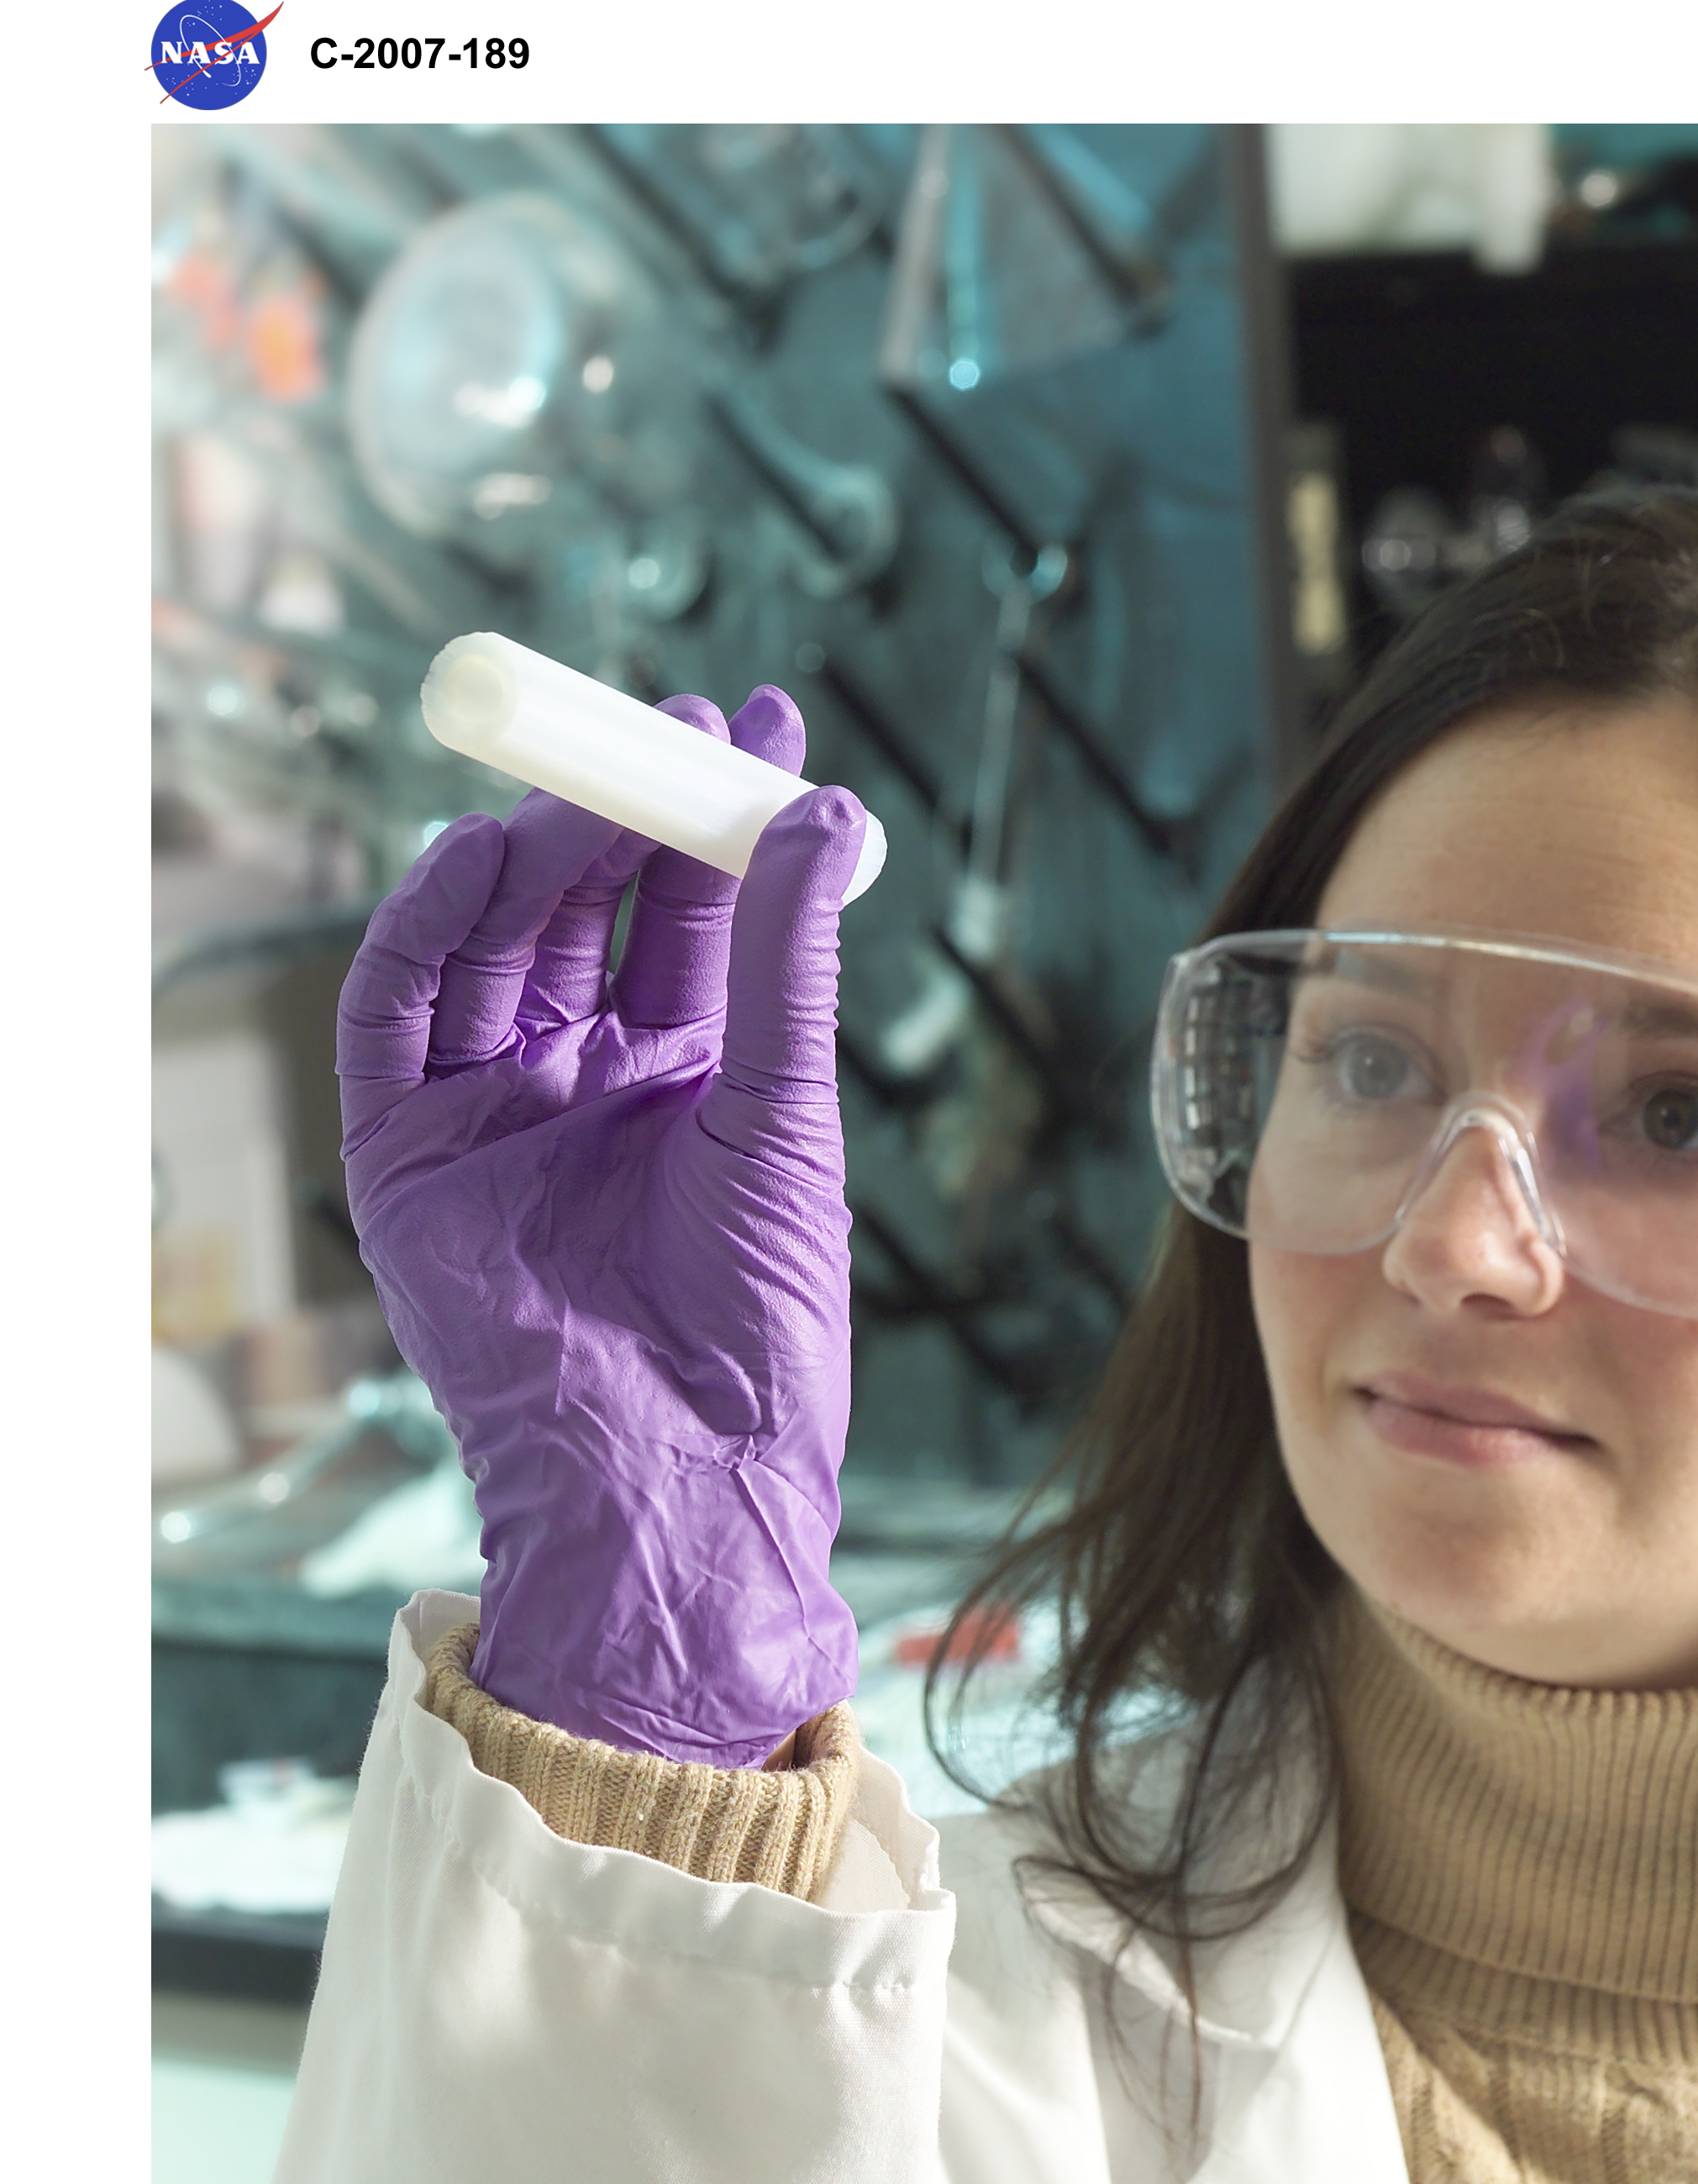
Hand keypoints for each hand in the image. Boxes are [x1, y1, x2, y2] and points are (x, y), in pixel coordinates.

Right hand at [338, 686, 865, 1766]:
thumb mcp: (785, 1116)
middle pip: (590, 913)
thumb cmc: (756, 1319)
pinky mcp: (405, 1156)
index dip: (719, 821)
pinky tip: (473, 852)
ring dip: (539, 851)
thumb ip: (784, 965)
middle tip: (672, 719)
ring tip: (595, 778)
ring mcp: (490, 1117)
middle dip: (630, 811)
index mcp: (689, 1088)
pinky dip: (421, 925)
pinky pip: (392, 1013)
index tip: (761, 721)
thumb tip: (820, 813)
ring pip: (495, 942)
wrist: (676, 1465)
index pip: (694, 920)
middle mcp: (584, 1089)